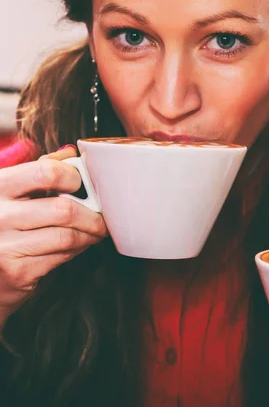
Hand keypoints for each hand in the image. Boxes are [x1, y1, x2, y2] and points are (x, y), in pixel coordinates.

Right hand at [0, 145, 107, 327]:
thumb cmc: (3, 223)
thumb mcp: (11, 190)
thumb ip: (38, 170)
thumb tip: (70, 153)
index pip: (46, 172)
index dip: (73, 177)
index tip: (82, 184)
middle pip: (64, 209)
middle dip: (92, 214)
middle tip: (101, 215)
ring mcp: (6, 246)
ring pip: (68, 236)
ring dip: (89, 233)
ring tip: (95, 230)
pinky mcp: (18, 273)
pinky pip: (62, 257)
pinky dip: (77, 250)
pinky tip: (77, 245)